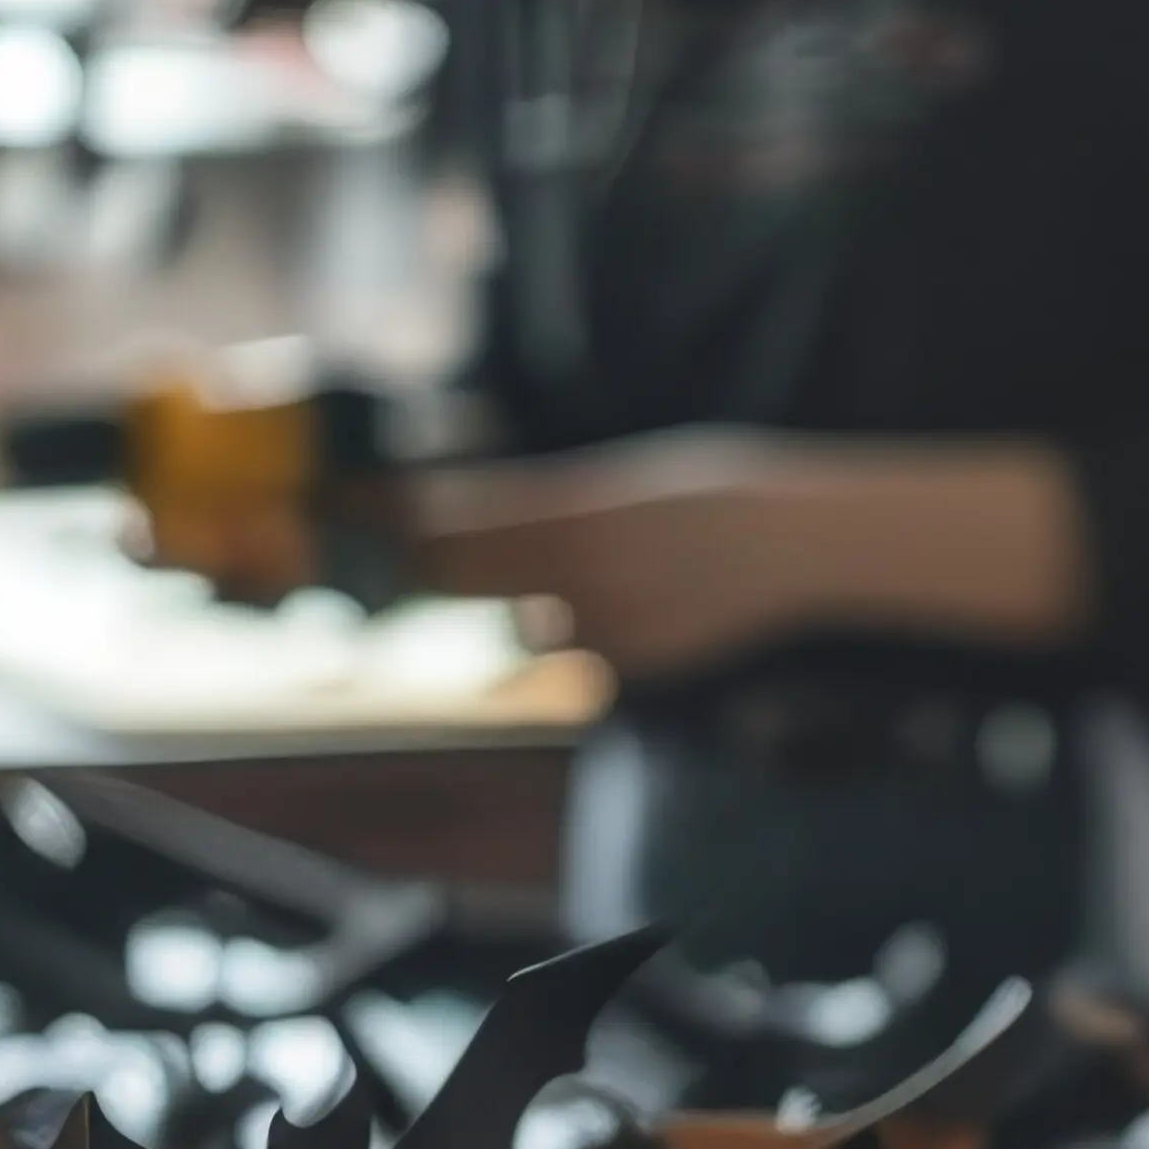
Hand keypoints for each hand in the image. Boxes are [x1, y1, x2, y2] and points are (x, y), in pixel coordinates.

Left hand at [410, 433, 1088, 678]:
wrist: (799, 542)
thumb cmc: (705, 491)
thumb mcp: (609, 482)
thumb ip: (529, 508)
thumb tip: (440, 518)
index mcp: (564, 513)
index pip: (443, 523)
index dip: (388, 517)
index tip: (350, 507)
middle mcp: (573, 574)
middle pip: (456, 577)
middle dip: (431, 564)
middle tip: (414, 549)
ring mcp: (603, 627)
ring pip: (522, 624)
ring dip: (527, 606)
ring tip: (593, 571)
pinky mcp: (631, 666)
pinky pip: (578, 652)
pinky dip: (586, 633)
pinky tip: (635, 601)